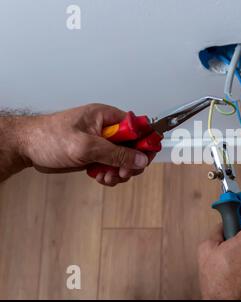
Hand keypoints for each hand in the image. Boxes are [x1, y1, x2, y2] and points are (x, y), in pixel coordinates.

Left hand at [14, 103, 155, 185]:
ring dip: (119, 171)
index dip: (144, 142)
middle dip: (130, 162)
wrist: (27, 148)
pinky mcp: (94, 155)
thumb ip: (116, 153)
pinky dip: (110, 175)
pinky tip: (100, 177)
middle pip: (133, 146)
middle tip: (122, 172)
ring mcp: (101, 143)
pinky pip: (112, 166)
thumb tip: (140, 158)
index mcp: (107, 117)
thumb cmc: (49, 137)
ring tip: (107, 177)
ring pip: (124, 160)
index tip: (144, 158)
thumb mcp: (86, 146)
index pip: (137, 127)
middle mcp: (106, 129)